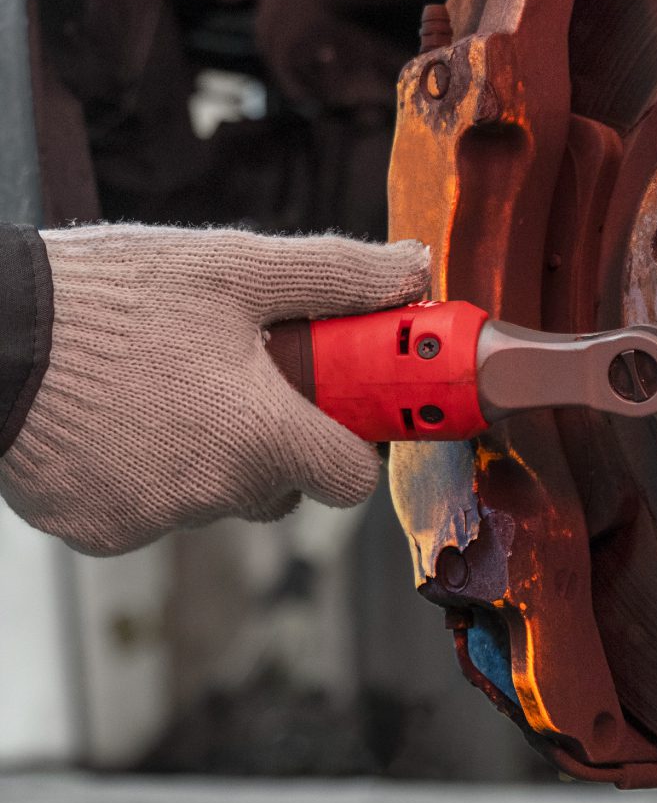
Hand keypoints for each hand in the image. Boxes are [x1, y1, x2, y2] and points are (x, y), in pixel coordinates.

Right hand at [0, 226, 428, 556]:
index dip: (349, 443)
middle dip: (271, 440)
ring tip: (161, 389)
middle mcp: (214, 494)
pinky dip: (142, 473)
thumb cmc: (117, 295)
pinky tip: (115, 421)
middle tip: (234, 380)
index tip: (333, 409)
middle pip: (280, 488)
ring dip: (204, 454)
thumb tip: (413, 269)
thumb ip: (338, 276)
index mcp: (263, 437)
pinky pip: (148, 510)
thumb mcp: (237, 268)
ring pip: (212, 496)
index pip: (350, 480)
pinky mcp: (97, 533)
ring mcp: (152, 520)